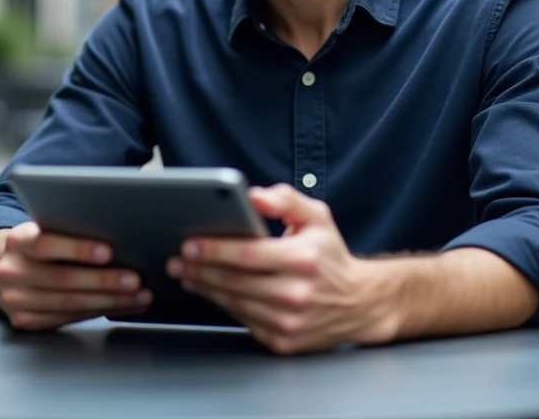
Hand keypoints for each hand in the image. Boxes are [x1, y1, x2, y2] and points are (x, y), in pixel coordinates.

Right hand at [0, 222, 151, 330]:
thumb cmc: (39, 247)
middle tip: (136, 280)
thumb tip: (119, 236)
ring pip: (69, 304)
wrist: (7, 272)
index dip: (78, 249)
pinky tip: (123, 306)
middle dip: (104, 281)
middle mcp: (11, 272)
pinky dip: (101, 312)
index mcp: (17, 241)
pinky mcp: (25, 321)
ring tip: (139, 296)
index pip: (46, 244)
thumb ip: (68, 231)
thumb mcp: (44, 230)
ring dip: (110, 301)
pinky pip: (69, 319)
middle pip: (62, 279)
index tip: (109, 252)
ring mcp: (16, 300)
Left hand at [166, 184, 397, 354]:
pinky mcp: (284, 342)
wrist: (361, 304)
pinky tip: (210, 292)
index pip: (248, 254)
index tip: (189, 244)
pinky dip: (224, 306)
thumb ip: (285, 200)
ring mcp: (289, 323)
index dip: (214, 250)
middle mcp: (297, 294)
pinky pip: (243, 321)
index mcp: (304, 260)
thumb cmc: (331, 256)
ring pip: (234, 304)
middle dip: (200, 270)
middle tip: (177, 260)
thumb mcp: (316, 217)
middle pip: (234, 282)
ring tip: (186, 274)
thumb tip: (254, 196)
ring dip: (205, 288)